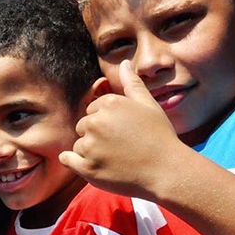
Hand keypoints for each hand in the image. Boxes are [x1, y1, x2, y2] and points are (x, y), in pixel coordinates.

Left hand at [59, 60, 180, 199]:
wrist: (167, 171)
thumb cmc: (159, 137)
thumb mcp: (148, 105)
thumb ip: (132, 84)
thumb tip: (123, 63)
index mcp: (109, 104)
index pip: (93, 110)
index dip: (107, 123)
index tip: (123, 132)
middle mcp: (95, 122)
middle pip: (83, 127)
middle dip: (96, 136)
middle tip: (120, 147)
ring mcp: (89, 145)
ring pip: (78, 145)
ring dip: (90, 152)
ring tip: (115, 159)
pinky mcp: (86, 167)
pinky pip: (66, 159)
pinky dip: (75, 163)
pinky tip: (92, 165)